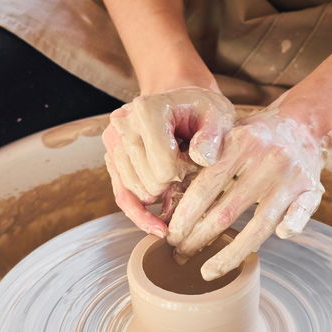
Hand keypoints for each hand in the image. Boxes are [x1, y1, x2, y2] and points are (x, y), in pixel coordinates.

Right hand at [103, 86, 234, 236]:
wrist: (183, 103)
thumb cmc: (202, 111)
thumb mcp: (218, 116)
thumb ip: (214, 136)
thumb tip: (203, 159)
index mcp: (146, 110)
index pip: (164, 167)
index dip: (186, 174)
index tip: (198, 162)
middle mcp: (123, 124)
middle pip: (150, 183)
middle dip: (175, 184)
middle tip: (189, 166)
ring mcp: (114, 143)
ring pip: (138, 193)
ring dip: (163, 193)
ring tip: (179, 172)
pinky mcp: (113, 160)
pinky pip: (123, 198)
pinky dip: (141, 216)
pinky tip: (160, 229)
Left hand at [167, 107, 331, 280]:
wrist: (304, 122)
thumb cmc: (255, 136)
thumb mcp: (228, 134)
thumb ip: (204, 159)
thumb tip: (169, 198)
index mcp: (239, 144)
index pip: (204, 187)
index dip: (184, 216)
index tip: (170, 236)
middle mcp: (266, 159)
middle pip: (226, 211)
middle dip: (197, 239)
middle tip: (179, 255)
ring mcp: (290, 176)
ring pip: (259, 224)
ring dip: (231, 253)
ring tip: (208, 271)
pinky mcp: (312, 188)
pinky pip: (302, 212)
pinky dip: (292, 225)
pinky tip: (280, 237)